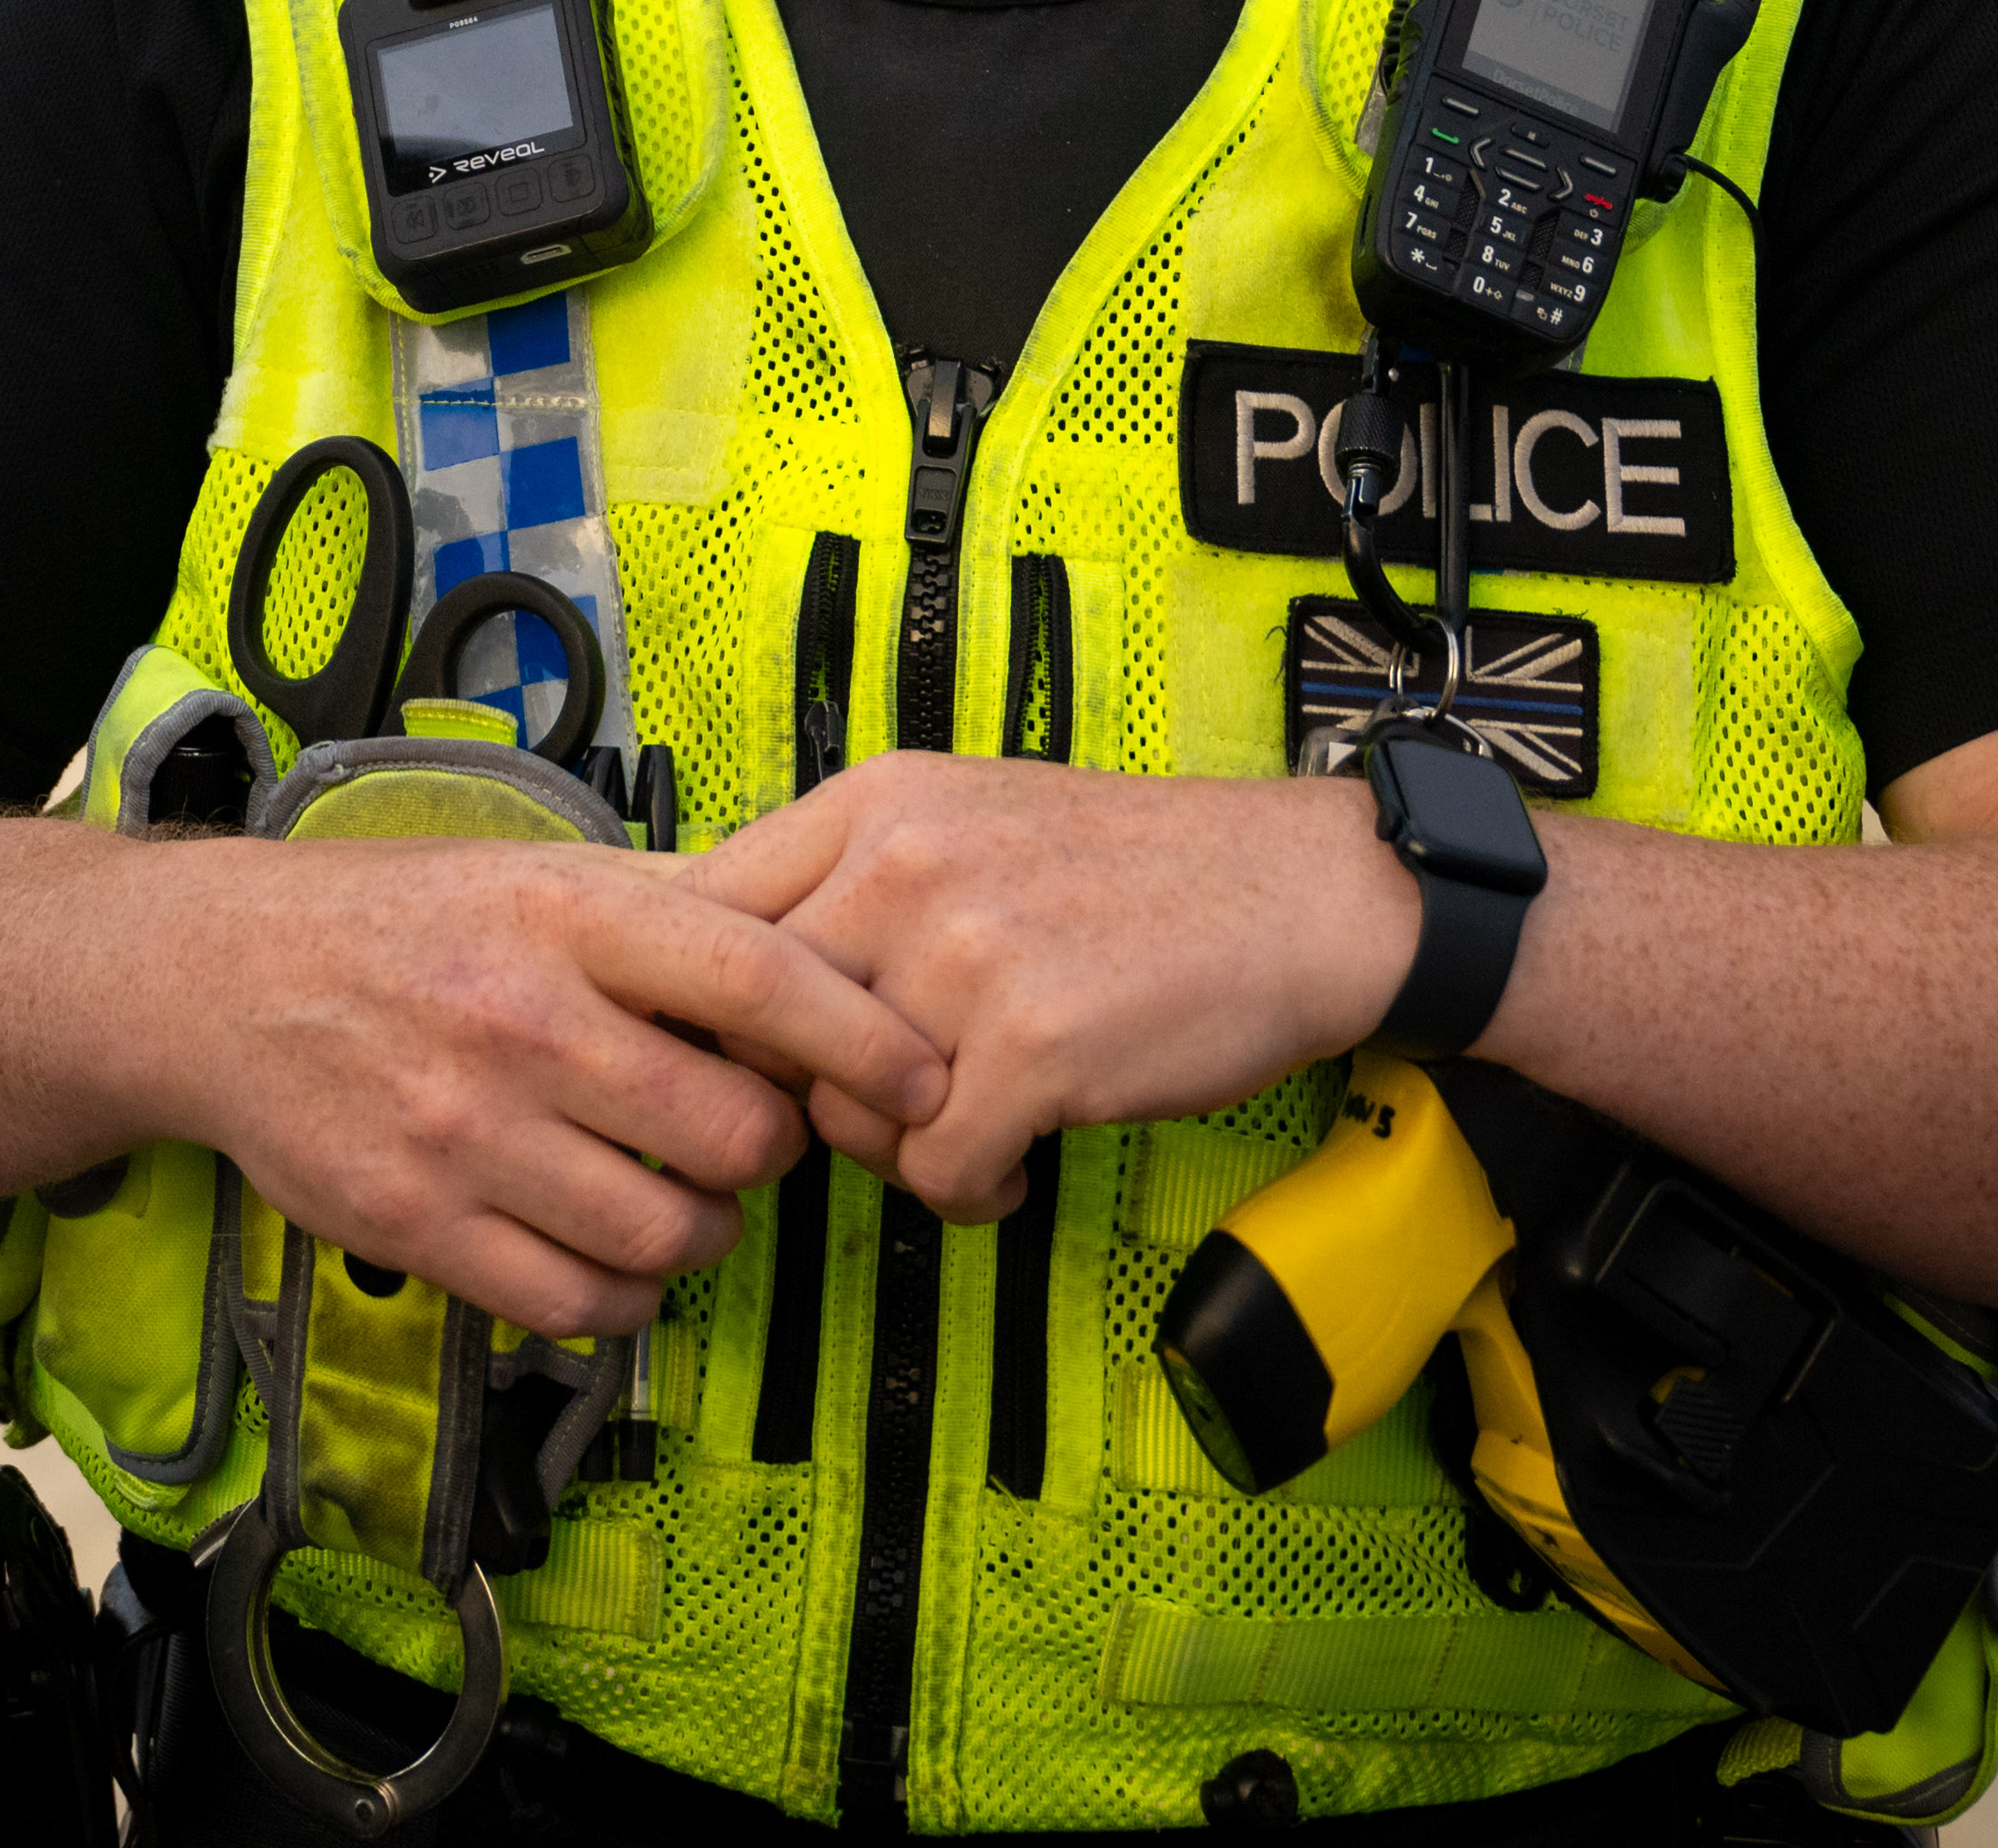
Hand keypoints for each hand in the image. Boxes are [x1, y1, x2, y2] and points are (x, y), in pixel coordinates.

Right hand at [128, 834, 947, 1339]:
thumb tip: (833, 941)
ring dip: (705, 1229)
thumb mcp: (539, 875)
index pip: (756, 979)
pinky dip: (625, 1293)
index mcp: (565, 915)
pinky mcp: (419, 1225)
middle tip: (750, 1133)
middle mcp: (520, 1021)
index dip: (863, 1039)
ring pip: (670, 1233)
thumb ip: (676, 912)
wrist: (220, 983)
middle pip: (734, 1133)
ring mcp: (465, 1132)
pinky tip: (612, 1246)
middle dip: (771, 1148)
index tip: (923, 1078)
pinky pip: (581, 1303)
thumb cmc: (406, 923)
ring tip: (679, 1191)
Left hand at [687, 759, 1415, 1213]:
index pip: (701, 909)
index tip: (735, 1054)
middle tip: (880, 1108)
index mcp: (874, 804)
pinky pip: (935, 1170)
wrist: (1296, 893)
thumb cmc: (1131, 869)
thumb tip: (722, 962)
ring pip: (841, 1112)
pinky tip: (1012, 1166)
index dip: (704, 1004)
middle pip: (759, 1029)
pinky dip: (970, 1193)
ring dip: (896, 1148)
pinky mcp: (1033, 1048)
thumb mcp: (962, 818)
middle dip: (809, 1092)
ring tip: (961, 1129)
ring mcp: (964, 956)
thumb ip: (848, 876)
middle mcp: (900, 867)